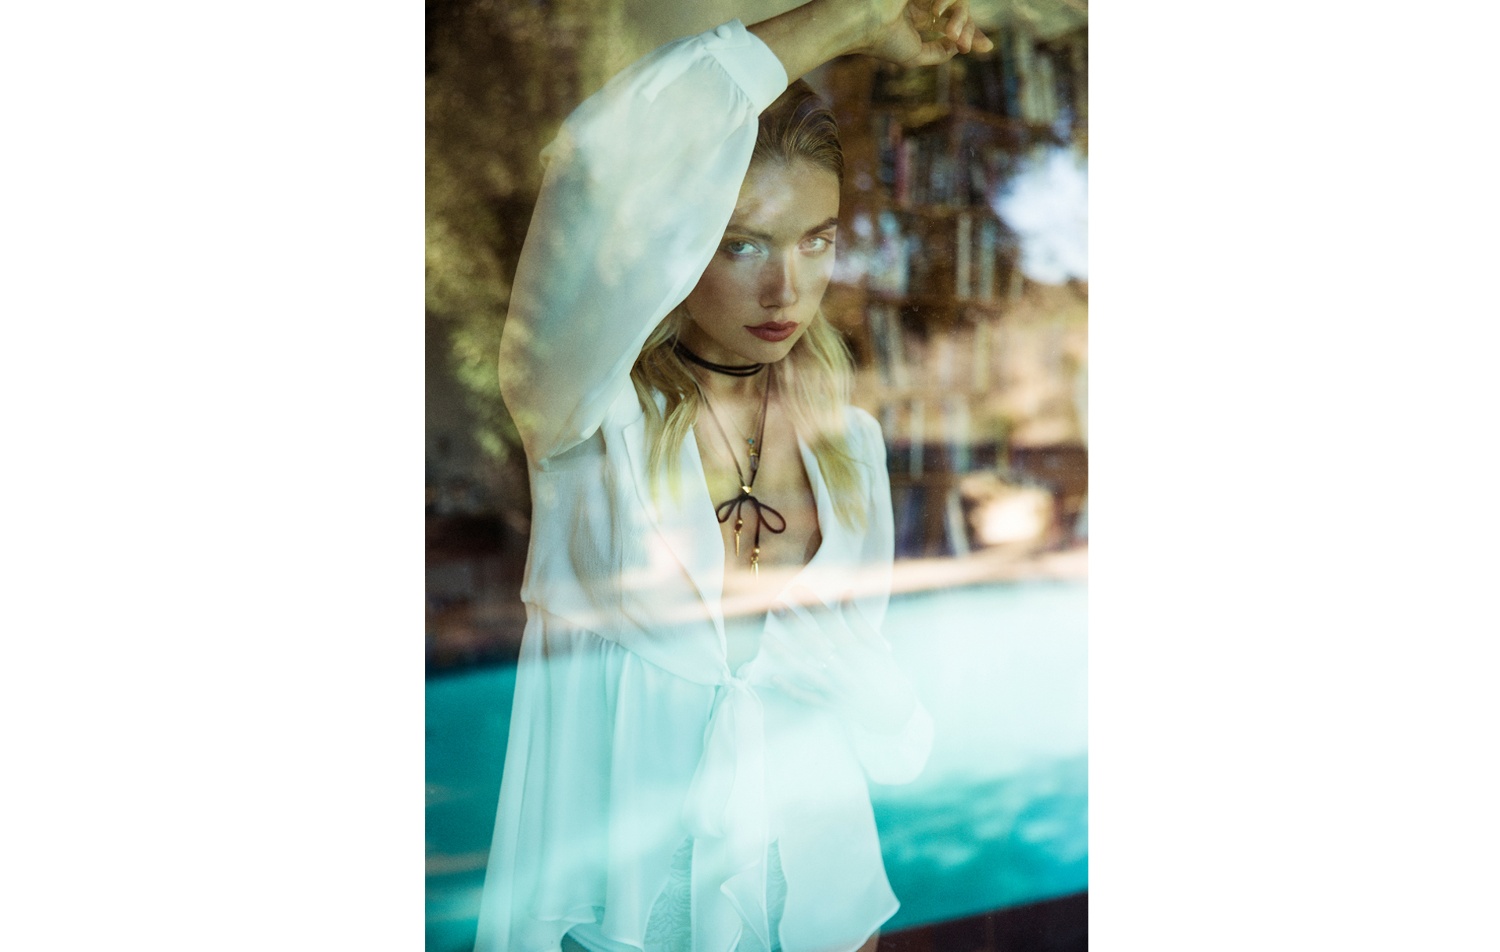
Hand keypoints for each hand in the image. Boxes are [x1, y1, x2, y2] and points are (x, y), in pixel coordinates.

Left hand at [761, 588, 918, 733]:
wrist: (894, 713)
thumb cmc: (886, 675)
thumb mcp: (878, 647)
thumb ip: (859, 623)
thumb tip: (846, 594)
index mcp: (859, 655)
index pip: (833, 626)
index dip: (815, 608)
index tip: (798, 590)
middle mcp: (846, 671)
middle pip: (815, 644)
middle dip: (794, 624)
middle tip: (775, 607)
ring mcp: (836, 690)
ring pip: (805, 670)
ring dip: (784, 654)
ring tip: (765, 638)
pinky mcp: (830, 705)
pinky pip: (806, 697)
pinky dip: (790, 688)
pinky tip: (773, 676)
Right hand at [857, 0, 994, 67]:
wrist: (861, 24)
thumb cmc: (882, 42)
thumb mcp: (915, 55)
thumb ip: (938, 52)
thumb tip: (959, 47)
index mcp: (913, 16)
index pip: (948, 21)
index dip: (969, 33)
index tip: (986, 47)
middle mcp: (917, 0)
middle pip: (958, 9)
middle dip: (970, 28)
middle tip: (971, 46)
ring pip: (956, 1)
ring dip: (962, 20)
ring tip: (954, 37)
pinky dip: (949, 4)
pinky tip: (938, 15)